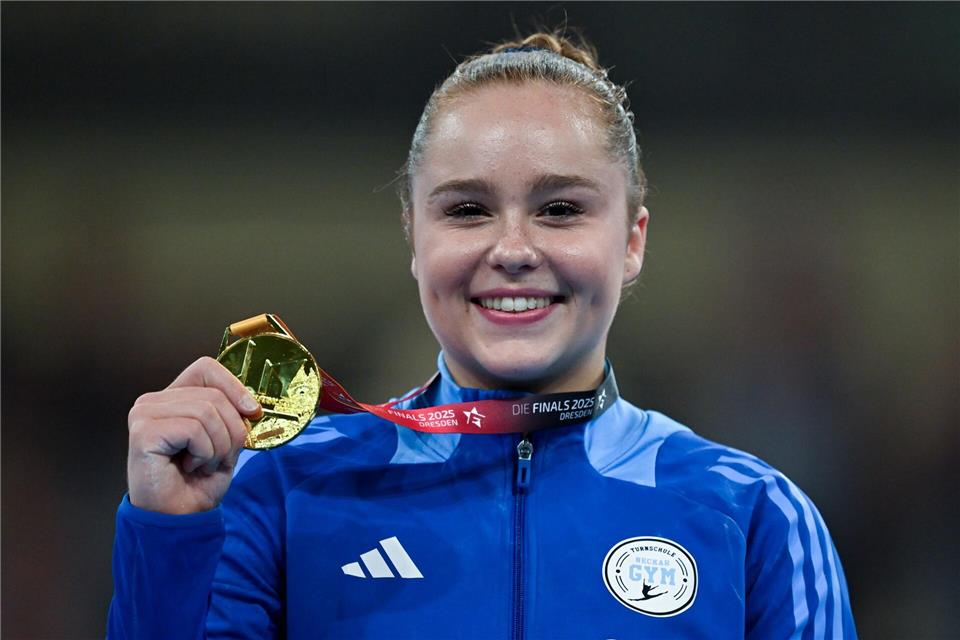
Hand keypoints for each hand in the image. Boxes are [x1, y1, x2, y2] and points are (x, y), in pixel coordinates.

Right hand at [127, 356, 262, 514]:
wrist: (181, 518)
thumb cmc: (199, 481)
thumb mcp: (225, 440)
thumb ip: (233, 413)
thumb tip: (253, 403)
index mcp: (172, 398)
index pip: (206, 368)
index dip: (234, 387)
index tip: (252, 412)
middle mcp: (153, 401)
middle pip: (213, 395)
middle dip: (230, 431)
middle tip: (218, 457)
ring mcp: (144, 414)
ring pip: (207, 411)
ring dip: (218, 446)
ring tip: (203, 464)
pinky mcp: (143, 432)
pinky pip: (194, 430)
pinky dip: (204, 452)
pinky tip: (190, 467)